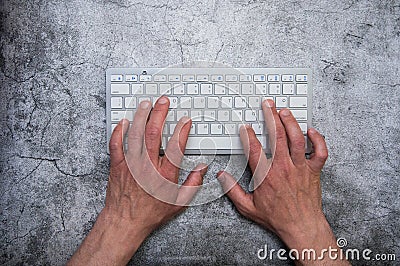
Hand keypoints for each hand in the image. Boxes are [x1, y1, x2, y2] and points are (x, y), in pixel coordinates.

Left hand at [68, 97, 206, 264]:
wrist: (125, 222)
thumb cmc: (150, 213)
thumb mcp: (179, 203)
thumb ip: (193, 184)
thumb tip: (202, 168)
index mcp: (164, 174)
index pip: (176, 146)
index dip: (182, 130)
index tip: (185, 120)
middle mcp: (147, 166)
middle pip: (154, 133)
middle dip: (160, 114)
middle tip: (163, 102)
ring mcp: (131, 164)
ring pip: (136, 134)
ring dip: (141, 116)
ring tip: (146, 104)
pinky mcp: (117, 165)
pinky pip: (116, 144)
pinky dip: (119, 131)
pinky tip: (124, 122)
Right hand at [217, 100, 348, 264]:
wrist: (302, 227)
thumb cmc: (277, 218)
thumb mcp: (248, 207)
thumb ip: (233, 191)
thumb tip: (222, 177)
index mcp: (266, 175)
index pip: (254, 148)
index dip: (248, 134)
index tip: (246, 127)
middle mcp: (284, 167)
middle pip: (277, 135)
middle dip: (271, 116)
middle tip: (268, 105)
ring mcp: (301, 167)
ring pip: (297, 138)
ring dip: (291, 122)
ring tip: (284, 111)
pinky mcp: (314, 171)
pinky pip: (320, 151)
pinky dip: (318, 139)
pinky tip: (311, 130)